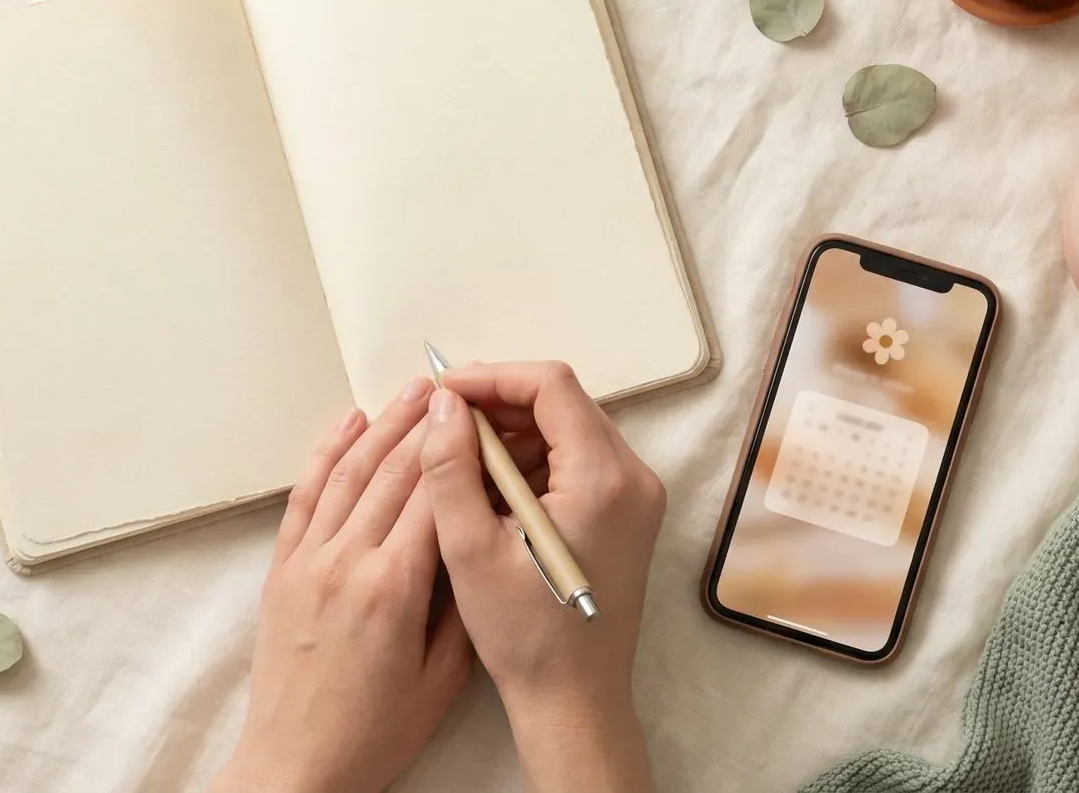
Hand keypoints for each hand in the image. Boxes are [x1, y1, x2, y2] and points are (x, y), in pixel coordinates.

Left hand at [212, 379, 472, 792]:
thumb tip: (479, 540)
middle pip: (392, 472)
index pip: (433, 496)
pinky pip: (305, 497)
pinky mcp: (282, 571)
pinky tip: (348, 423)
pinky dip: (326, 453)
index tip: (485, 414)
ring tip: (411, 389)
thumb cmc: (375, 733)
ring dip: (382, 425)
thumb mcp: (442, 680)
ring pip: (348, 473)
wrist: (295, 767)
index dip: (461, 448)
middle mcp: (347, 562)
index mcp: (394, 588)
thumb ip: (462, 607)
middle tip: (454, 384)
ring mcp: (308, 562)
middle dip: (426, 422)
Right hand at [420, 361, 665, 792]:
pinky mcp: (628, 516)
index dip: (492, 377)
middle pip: (564, 403)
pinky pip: (579, 462)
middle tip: (444, 421)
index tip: (443, 391)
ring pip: (570, 430)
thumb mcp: (470, 550)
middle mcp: (634, 478)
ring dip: (514, 433)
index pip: (552, 386)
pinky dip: (534, 461)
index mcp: (604, 479)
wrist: (575, 701)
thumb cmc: (526, 637)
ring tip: (459, 458)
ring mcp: (637, 497)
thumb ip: (450, 469)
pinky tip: (490, 487)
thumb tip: (441, 405)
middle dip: (500, 402)